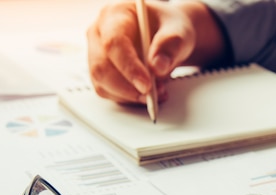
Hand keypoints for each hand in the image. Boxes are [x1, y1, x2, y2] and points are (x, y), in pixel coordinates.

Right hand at [87, 1, 225, 103]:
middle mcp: (99, 33)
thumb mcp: (178, 31)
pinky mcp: (101, 73)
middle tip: (152, 96)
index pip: (114, 42)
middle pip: (102, 67)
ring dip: (129, 95)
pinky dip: (128, 98)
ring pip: (102, 83)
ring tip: (156, 93)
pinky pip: (108, 92)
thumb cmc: (169, 29)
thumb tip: (157, 67)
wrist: (167, 38)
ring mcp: (96, 54)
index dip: (129, 67)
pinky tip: (147, 95)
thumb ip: (170, 46)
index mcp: (115, 15)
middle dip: (128, 88)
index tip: (146, 85)